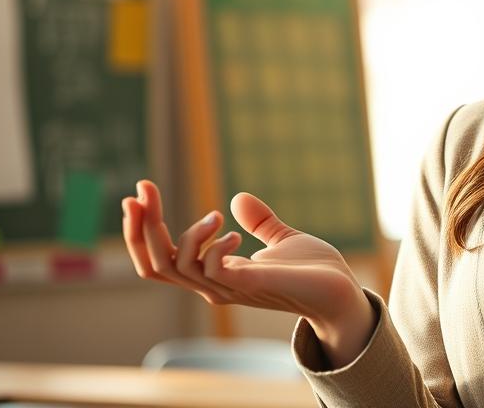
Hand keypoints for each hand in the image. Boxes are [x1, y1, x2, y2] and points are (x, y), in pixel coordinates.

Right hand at [121, 180, 373, 363]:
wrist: (343, 292)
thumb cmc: (313, 271)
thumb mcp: (282, 239)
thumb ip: (260, 222)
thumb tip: (238, 198)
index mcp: (215, 274)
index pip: (160, 259)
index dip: (142, 231)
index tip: (139, 194)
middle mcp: (214, 285)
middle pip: (155, 265)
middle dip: (141, 228)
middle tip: (140, 191)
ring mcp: (231, 288)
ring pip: (176, 269)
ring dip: (184, 235)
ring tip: (212, 215)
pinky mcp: (253, 285)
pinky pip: (214, 272)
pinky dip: (214, 248)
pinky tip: (232, 232)